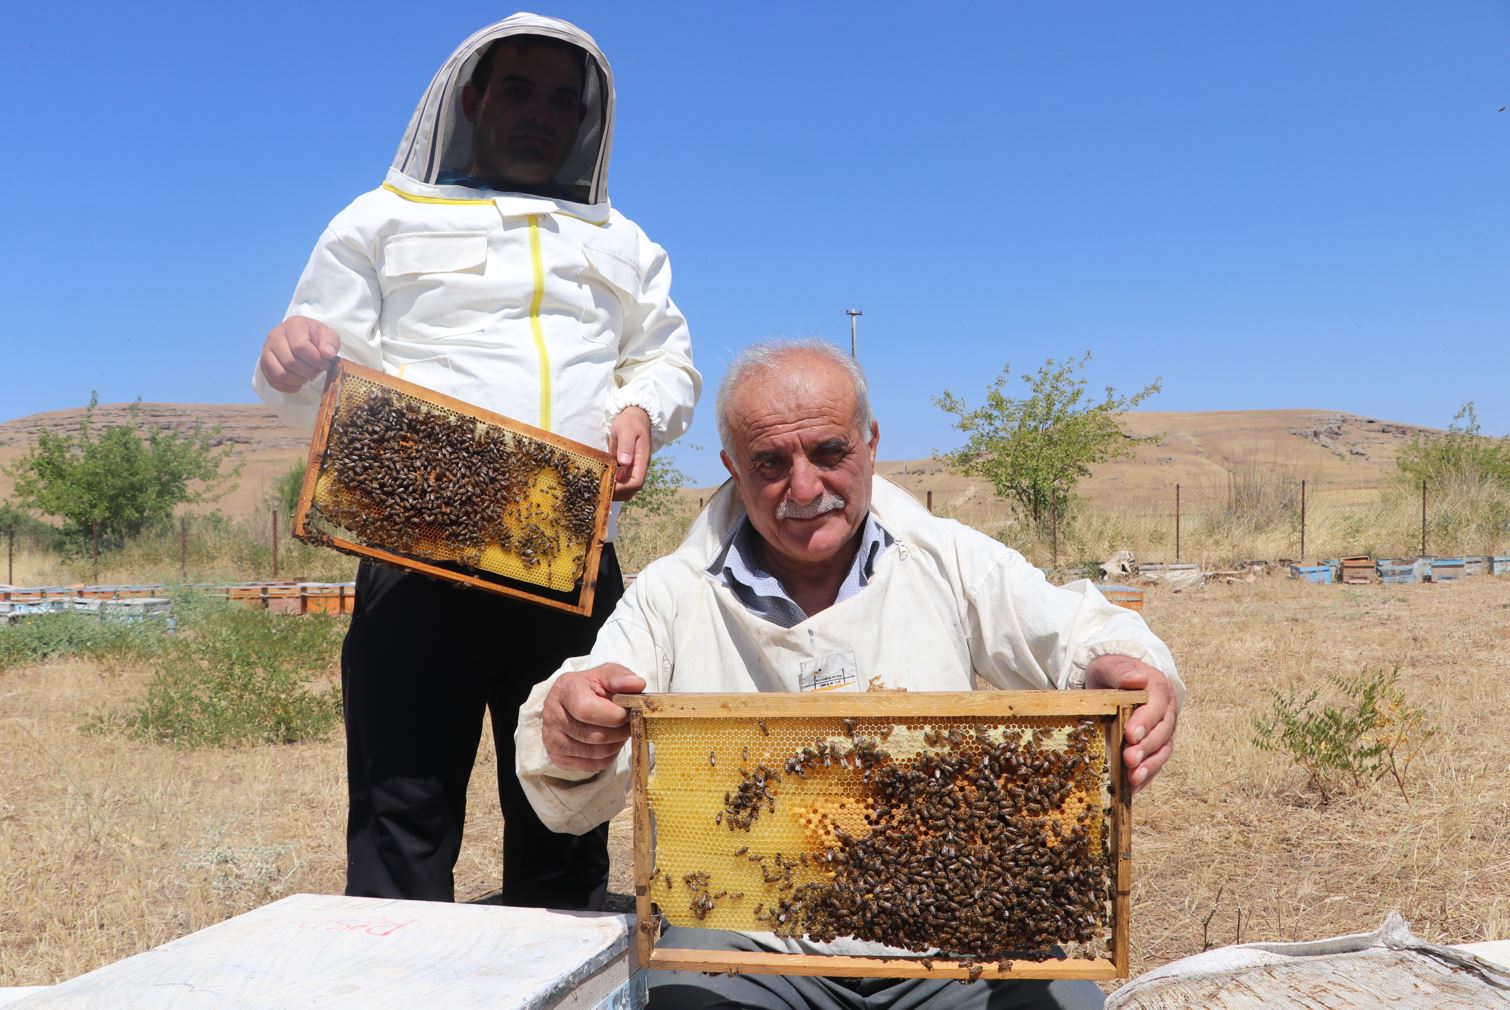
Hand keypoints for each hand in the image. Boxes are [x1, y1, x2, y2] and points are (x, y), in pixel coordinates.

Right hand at [259, 316, 340, 392]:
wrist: (303, 337)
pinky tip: (299, 383)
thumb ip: (330, 343)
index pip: (299, 346)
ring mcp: (267, 349)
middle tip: (317, 371)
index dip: (314, 360)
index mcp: (293, 325)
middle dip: (308, 371)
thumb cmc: (316, 337)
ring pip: (280, 373)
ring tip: (308, 377)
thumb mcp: (328, 335)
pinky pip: (273, 381)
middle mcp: (276, 335)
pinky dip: (288, 386)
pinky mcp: (264, 363)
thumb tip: (327, 354)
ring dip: (298, 380)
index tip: (324, 364)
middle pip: (289, 361)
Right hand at [541, 664, 646, 772]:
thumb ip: (621, 677)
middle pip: (595, 735)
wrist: (571, 702)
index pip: (587, 710)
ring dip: (616, 744)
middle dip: (620, 732)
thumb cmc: (592, 688)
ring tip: (620, 731)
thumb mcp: (606, 675)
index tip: (628, 711)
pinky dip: (608, 756)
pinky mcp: (558, 757)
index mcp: (564, 690)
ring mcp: (552, 739)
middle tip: (630, 724)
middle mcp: (553, 715)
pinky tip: (610, 742)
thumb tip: (637, 684)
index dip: (614, 715)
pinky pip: (592, 765)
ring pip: (596, 753)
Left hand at [608, 406, 651, 500]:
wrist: (634, 416)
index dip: (623, 488)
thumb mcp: (627, 430)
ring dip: (614, 491)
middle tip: (600, 489)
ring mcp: (632, 468)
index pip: (636, 482)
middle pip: (632, 490)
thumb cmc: (630, 422)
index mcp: (642, 460)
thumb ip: (626, 446)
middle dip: (617, 493)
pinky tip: (600, 481)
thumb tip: (624, 462)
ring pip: (626, 488)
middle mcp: (638, 467)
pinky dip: (611, 484)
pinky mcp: (625, 467)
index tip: (608, 485)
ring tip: (599, 487)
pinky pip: (620, 481)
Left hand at [1084, 654, 1179, 792]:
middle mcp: (1166, 710)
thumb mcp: (1109, 666)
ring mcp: (1163, 729)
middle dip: (1146, 747)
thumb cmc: (1110, 673)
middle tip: (1129, 759)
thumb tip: (1137, 679)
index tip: (1130, 734)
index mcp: (1158, 687)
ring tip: (1133, 778)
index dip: (1145, 721)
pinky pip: (1155, 762)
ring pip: (1163, 750)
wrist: (1111, 680)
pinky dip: (1146, 776)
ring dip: (1149, 765)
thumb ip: (1121, 672)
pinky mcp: (1155, 745)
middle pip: (1162, 731)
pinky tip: (1133, 788)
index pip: (1156, 705)